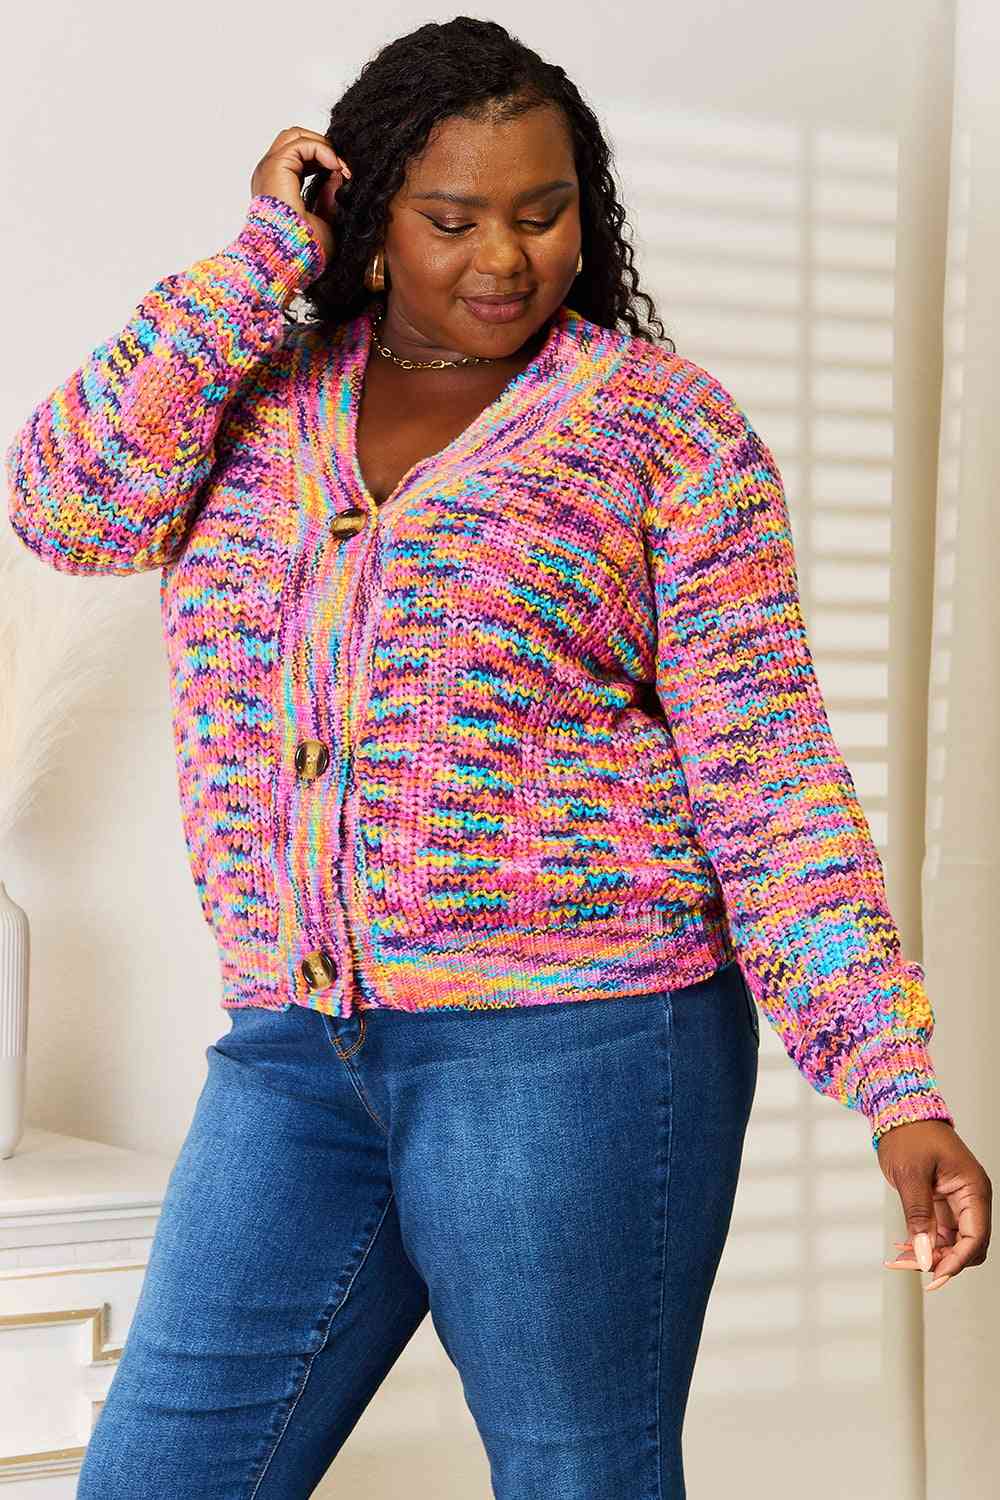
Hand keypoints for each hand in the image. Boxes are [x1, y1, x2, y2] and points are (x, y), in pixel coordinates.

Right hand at [251, 125, 351, 267]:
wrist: (291, 257)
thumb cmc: (304, 250)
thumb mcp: (326, 220)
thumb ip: (330, 196)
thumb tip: (340, 173)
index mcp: (278, 186)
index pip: (299, 156)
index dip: (323, 158)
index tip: (345, 174)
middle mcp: (270, 175)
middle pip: (295, 138)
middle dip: (322, 145)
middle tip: (342, 165)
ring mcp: (270, 169)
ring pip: (296, 135)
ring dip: (323, 145)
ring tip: (340, 166)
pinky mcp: (275, 167)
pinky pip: (301, 144)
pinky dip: (322, 149)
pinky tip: (336, 166)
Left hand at [877, 1119, 991, 1292]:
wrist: (898, 1112)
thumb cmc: (908, 1134)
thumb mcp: (910, 1175)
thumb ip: (919, 1216)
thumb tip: (925, 1255)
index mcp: (973, 1188)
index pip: (975, 1237)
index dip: (956, 1262)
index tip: (933, 1277)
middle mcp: (971, 1197)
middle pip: (967, 1245)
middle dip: (941, 1260)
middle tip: (908, 1265)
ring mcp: (958, 1200)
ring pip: (952, 1242)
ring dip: (929, 1254)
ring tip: (898, 1259)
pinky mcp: (943, 1202)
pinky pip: (940, 1232)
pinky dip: (923, 1242)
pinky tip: (902, 1247)